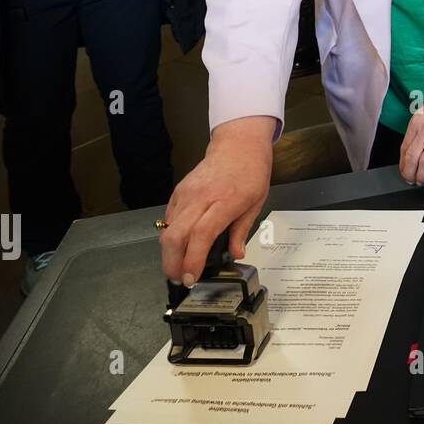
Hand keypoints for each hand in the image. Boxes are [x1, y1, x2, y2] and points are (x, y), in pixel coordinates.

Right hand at [159, 116, 274, 283]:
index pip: (202, 234)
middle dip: (172, 262)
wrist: (237, 145)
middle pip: (176, 235)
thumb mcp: (256, 203)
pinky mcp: (178, 192)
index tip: (191, 276)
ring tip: (179, 267)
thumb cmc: (251, 173)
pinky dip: (171, 235)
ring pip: (167, 229)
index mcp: (225, 202)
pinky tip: (180, 244)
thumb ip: (241, 231)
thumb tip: (236, 254)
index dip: (193, 258)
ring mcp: (186, 194)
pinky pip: (169, 218)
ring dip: (169, 253)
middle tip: (180, 278)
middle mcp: (201, 198)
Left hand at [400, 80, 423, 183]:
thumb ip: (419, 129)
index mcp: (415, 123)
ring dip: (422, 175)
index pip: (404, 149)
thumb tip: (416, 148)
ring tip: (423, 180)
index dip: (403, 164)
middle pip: (412, 159)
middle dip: (409, 173)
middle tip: (411, 180)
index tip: (404, 171)